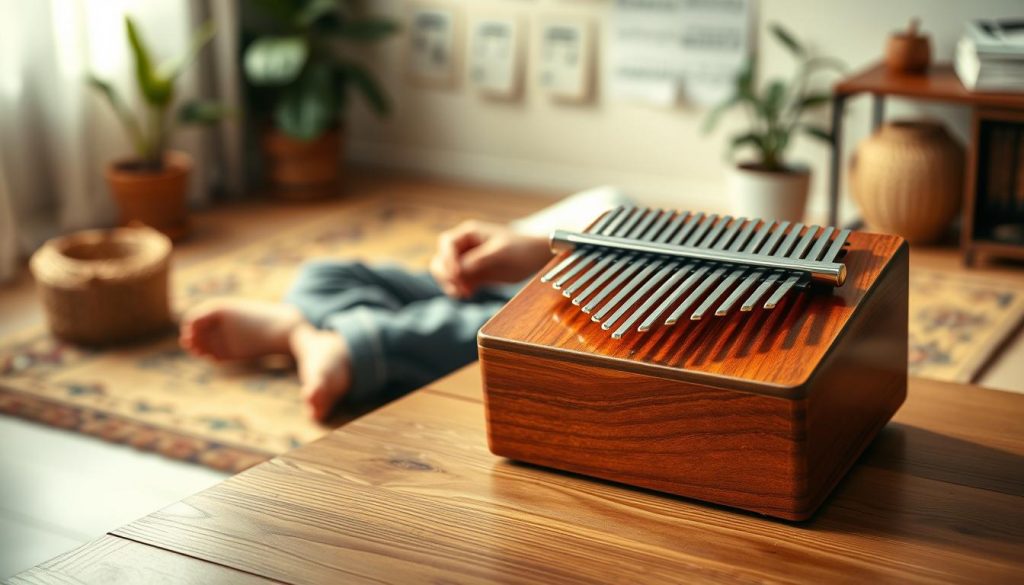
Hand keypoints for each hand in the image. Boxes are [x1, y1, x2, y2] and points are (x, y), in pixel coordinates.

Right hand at [430, 220, 552, 298]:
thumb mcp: (501, 252)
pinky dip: (459, 289)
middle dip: (446, 274)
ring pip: (447, 273)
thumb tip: (459, 270)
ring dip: (451, 284)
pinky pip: (458, 283)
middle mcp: (465, 246)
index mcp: (469, 233)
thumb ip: (479, 259)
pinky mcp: (474, 274)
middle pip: (441, 259)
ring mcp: (468, 261)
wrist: (536, 257)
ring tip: (464, 293)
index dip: (447, 259)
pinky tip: (469, 294)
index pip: (446, 243)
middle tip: (459, 287)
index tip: (457, 274)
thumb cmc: (521, 248)